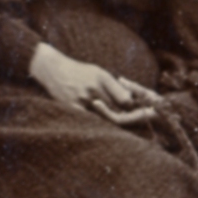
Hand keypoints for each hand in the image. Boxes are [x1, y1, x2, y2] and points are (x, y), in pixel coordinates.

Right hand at [29, 44, 158, 124]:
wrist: (53, 69)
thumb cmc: (79, 70)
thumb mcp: (99, 72)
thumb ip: (114, 86)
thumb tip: (130, 100)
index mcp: (102, 79)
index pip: (125, 99)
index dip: (136, 107)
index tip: (144, 111)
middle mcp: (93, 89)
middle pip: (116, 110)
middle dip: (130, 117)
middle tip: (141, 121)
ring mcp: (82, 100)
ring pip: (104, 117)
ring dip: (115, 121)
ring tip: (125, 125)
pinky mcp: (72, 108)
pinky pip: (89, 120)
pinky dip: (98, 124)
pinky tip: (105, 128)